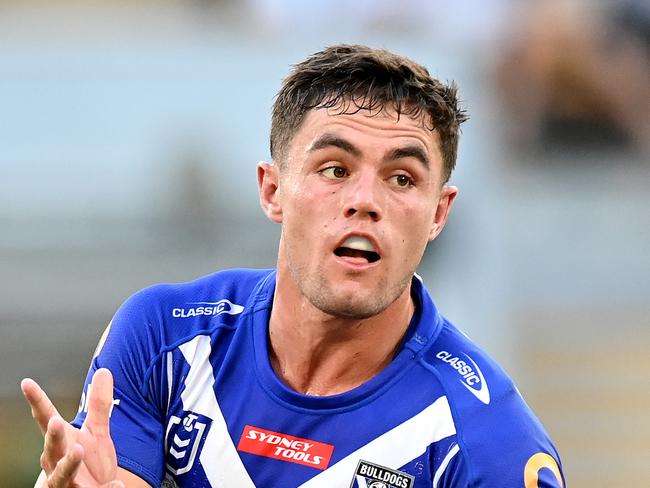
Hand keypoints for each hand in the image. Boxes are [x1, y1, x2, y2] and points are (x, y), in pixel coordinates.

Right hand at [21, 368, 123, 487]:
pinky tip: (116, 483)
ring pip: (62, 475)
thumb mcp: (96, 432)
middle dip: (53, 437)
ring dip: (69, 463)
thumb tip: (103, 371)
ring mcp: (68, 484)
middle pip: (52, 449)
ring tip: (78, 450)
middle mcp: (58, 463)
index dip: (37, 402)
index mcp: (61, 443)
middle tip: (55, 421)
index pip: (47, 420)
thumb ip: (98, 405)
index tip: (27, 383)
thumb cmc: (89, 463)